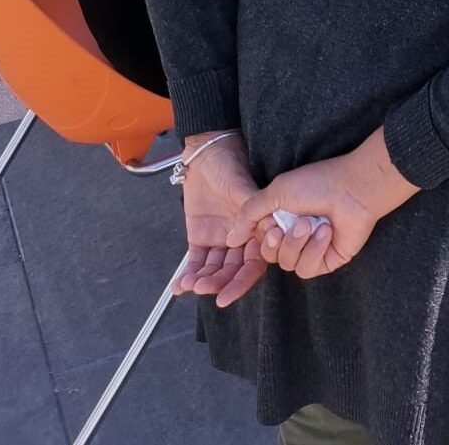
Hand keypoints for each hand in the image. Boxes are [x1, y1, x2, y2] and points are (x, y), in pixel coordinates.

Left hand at [173, 133, 267, 308]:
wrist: (205, 153)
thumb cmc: (230, 164)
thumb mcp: (243, 187)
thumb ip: (253, 209)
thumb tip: (268, 231)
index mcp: (257, 229)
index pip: (252, 263)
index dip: (241, 281)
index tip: (228, 295)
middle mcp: (240, 238)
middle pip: (232, 270)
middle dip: (219, 283)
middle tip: (206, 290)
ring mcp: (220, 239)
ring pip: (214, 268)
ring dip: (203, 279)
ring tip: (191, 286)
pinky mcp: (201, 237)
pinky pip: (195, 260)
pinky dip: (188, 273)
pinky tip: (180, 285)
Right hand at [228, 130, 416, 281]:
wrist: (353, 188)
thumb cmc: (317, 183)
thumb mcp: (276, 192)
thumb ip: (249, 214)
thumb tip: (230, 238)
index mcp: (282, 217)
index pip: (259, 240)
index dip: (260, 236)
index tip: (269, 223)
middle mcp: (295, 234)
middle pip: (270, 255)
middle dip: (276, 242)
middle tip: (288, 224)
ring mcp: (311, 248)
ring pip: (287, 264)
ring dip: (296, 244)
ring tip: (310, 223)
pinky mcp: (327, 260)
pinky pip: (307, 269)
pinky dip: (313, 251)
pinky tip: (325, 232)